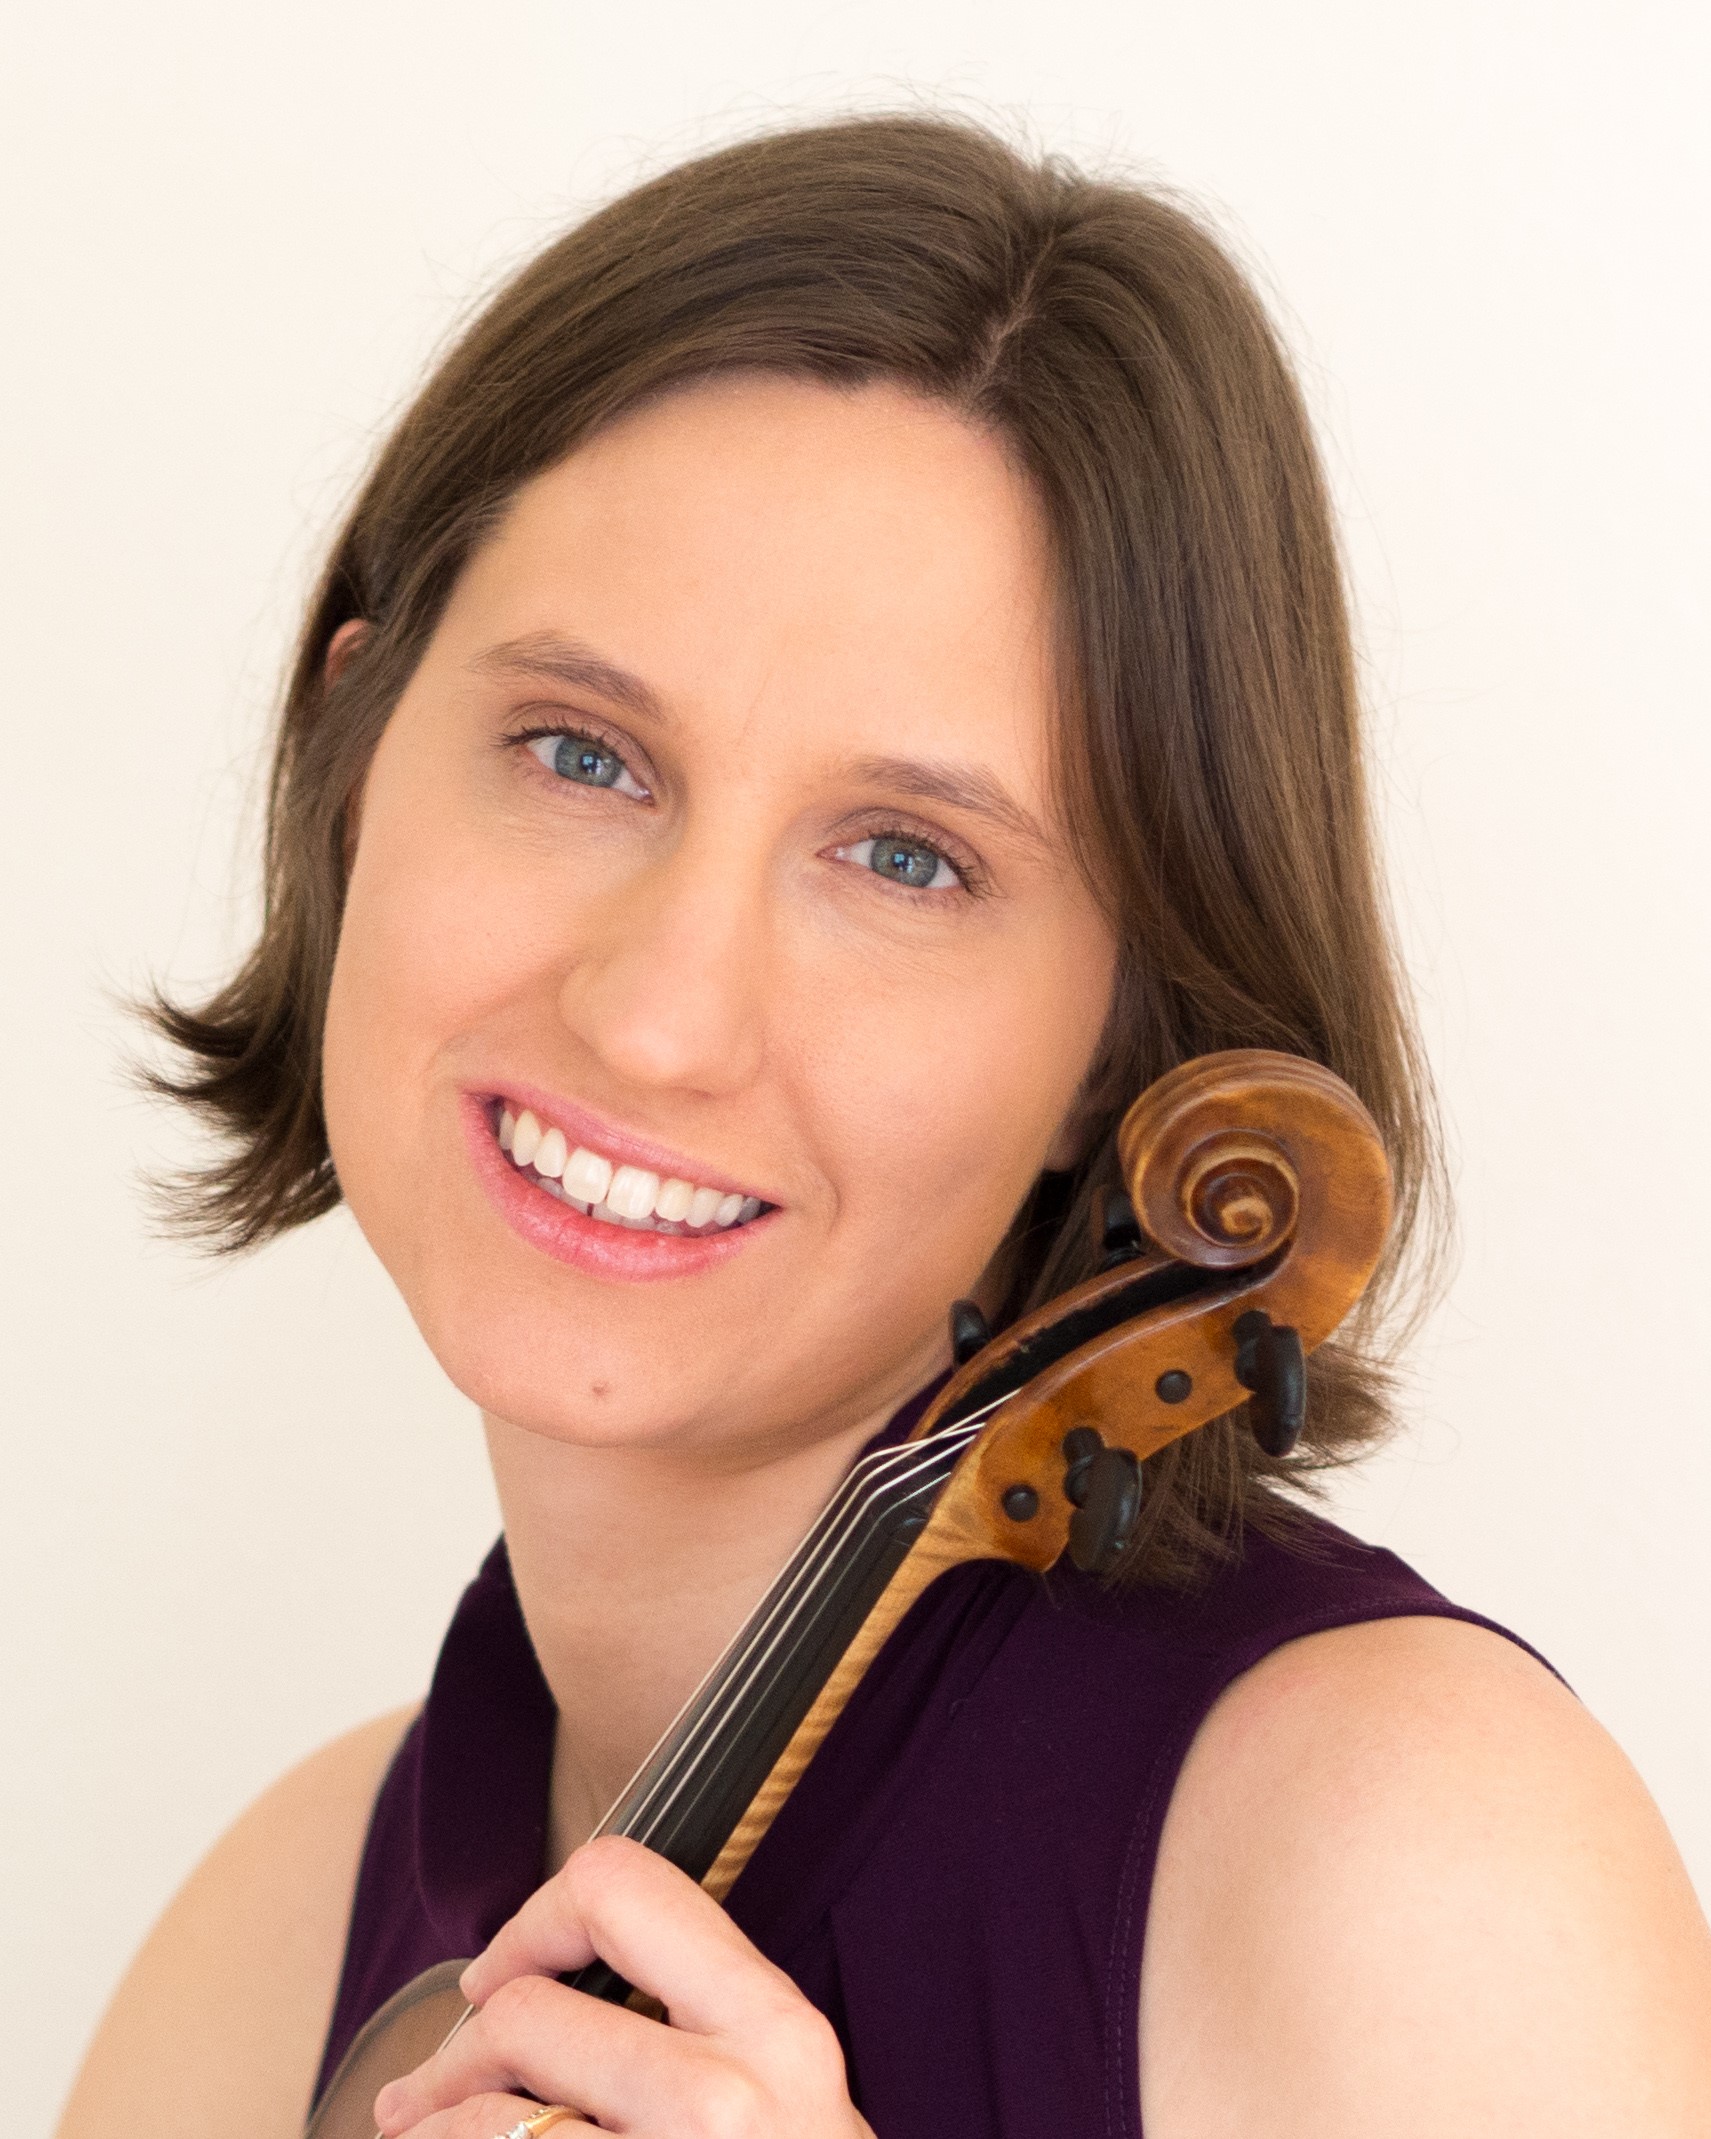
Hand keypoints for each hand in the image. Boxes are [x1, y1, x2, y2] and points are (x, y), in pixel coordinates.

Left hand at [372, 1834, 874, 2137]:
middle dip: (457, 2055)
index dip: (537, 1920)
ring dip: (432, 2133)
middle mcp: (728, 2100)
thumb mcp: (784, 2098)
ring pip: (484, 2120)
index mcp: (777, 2031)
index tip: (507, 1970)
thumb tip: (532, 1979)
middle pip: (525, 2012)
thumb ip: (698, 2023)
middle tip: (431, 2089)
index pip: (624, 1887)